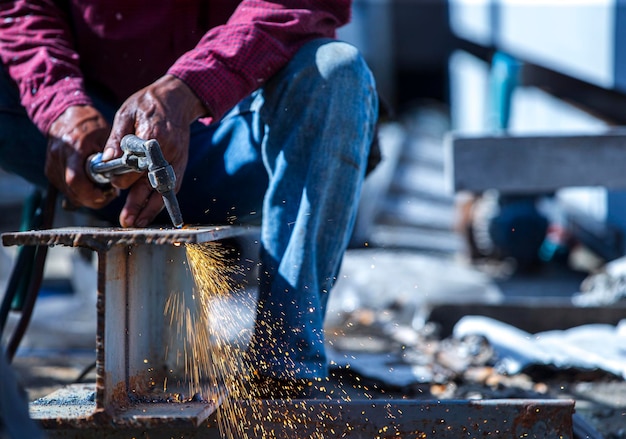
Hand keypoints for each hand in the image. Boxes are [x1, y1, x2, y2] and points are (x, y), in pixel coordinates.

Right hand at [47, 105, 117, 208]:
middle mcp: (58, 158)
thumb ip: (112, 155)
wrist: (65, 115)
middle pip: (72, 191)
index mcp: (73, 148)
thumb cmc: (90, 124)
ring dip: (86, 196)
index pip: (76, 180)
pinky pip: (64, 188)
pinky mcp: (50, 170)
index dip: (91, 193)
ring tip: (101, 188)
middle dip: (92, 198)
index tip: (107, 194)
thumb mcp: (106, 135)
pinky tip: (90, 184)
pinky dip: (78, 191)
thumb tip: (120, 175)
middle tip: (109, 194)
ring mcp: (52, 165)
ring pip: (68, 193)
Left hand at [102, 75, 205, 226]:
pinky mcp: (180, 164)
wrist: (177, 99)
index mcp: (153, 137)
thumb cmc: (148, 104)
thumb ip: (117, 139)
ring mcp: (176, 160)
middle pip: (150, 183)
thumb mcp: (126, 114)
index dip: (121, 176)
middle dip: (137, 203)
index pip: (135, 167)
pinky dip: (161, 201)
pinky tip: (149, 212)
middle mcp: (168, 152)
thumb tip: (108, 162)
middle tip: (125, 220)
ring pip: (163, 190)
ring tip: (137, 223)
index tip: (111, 179)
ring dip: (150, 208)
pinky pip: (171, 187)